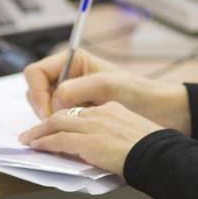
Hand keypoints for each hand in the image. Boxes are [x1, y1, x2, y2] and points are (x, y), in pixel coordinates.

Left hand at [20, 102, 164, 174]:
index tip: (56, 125)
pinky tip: (36, 146)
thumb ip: (115, 136)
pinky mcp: (89, 141)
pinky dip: (44, 142)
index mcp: (112, 109)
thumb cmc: (155, 151)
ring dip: (39, 132)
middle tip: (33, 131)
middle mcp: (101, 113)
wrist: (161, 156)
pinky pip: (59, 139)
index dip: (64, 118)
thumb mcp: (134, 134)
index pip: (80, 111)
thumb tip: (105, 149)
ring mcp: (94, 126)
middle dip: (45, 122)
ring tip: (28, 139)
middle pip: (64, 113)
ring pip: (56, 124)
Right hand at [23, 50, 191, 133]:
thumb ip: (74, 90)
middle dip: (40, 108)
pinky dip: (57, 128)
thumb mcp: (106, 86)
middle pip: (35, 91)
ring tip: (63, 130)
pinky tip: (67, 136)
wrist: (162, 112)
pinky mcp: (78, 114)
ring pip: (43, 107)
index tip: (48, 112)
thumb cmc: (140, 93)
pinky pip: (56, 120)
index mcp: (74, 62)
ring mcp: (72, 96)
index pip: (35, 73)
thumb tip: (54, 103)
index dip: (37, 92)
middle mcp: (69, 77)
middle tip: (52, 125)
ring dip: (48, 120)